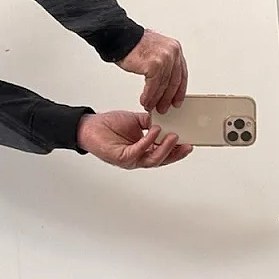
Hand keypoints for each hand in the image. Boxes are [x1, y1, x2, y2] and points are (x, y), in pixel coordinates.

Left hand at [76, 111, 192, 168]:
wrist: (89, 127)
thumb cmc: (108, 126)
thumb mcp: (135, 120)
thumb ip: (149, 121)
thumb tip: (163, 119)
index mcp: (142, 149)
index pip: (163, 152)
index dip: (177, 150)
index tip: (189, 142)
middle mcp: (138, 157)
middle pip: (161, 159)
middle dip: (175, 153)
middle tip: (186, 144)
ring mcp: (130, 159)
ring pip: (152, 159)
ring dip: (164, 148)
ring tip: (173, 136)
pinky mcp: (122, 158)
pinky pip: (138, 151)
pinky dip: (148, 141)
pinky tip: (154, 131)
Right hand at [116, 29, 187, 112]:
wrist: (121, 38)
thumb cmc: (135, 44)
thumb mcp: (156, 51)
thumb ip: (164, 63)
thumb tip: (166, 82)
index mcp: (175, 49)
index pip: (181, 74)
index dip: (179, 90)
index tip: (177, 100)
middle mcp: (172, 52)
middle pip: (173, 81)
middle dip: (167, 98)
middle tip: (164, 107)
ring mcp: (165, 58)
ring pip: (163, 85)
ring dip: (155, 99)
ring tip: (151, 106)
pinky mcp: (155, 65)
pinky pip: (153, 86)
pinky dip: (149, 96)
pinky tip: (145, 101)